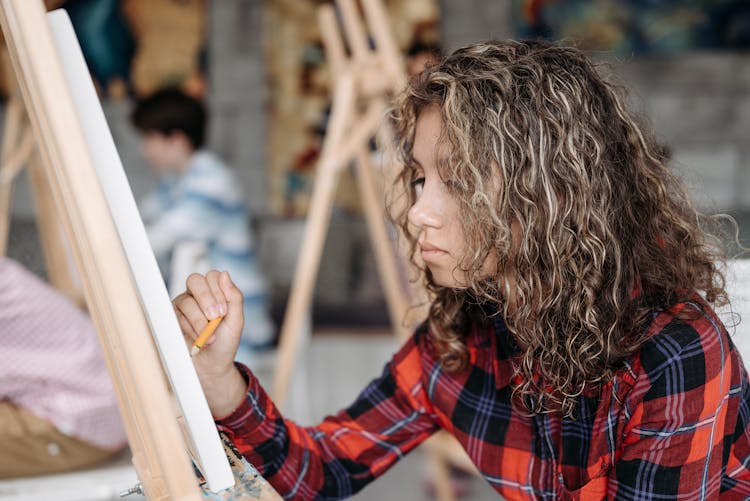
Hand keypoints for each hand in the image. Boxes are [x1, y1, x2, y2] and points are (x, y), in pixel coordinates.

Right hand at [173, 270, 246, 416]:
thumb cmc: (225, 342)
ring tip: (209, 337)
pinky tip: (198, 339)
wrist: (212, 365)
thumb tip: (225, 273)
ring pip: (186, 301)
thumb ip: (234, 296)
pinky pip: (177, 316)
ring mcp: (182, 305)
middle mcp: (196, 295)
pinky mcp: (171, 318)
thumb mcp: (236, 320)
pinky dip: (190, 329)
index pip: (212, 276)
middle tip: (216, 317)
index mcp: (215, 291)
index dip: (218, 290)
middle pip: (195, 280)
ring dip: (200, 321)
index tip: (224, 311)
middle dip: (207, 299)